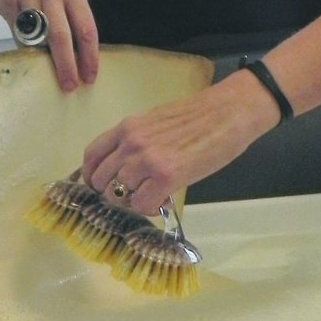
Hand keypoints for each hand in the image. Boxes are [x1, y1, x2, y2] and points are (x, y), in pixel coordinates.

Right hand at [0, 0, 98, 90]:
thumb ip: (69, 20)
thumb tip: (79, 60)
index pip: (86, 28)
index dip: (89, 55)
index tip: (89, 76)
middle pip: (62, 35)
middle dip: (67, 64)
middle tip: (70, 85)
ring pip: (37, 35)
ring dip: (44, 59)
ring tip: (50, 75)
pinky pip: (17, 32)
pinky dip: (24, 47)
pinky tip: (28, 54)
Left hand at [82, 72, 280, 214]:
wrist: (228, 112)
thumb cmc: (199, 115)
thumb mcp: (157, 121)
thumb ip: (138, 142)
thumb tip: (130, 168)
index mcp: (127, 127)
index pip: (92, 155)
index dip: (93, 175)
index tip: (102, 184)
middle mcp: (130, 144)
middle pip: (100, 180)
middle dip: (113, 193)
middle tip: (133, 195)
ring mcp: (146, 161)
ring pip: (117, 195)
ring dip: (132, 201)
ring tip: (151, 196)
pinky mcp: (165, 177)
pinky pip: (141, 205)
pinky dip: (149, 208)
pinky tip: (163, 201)